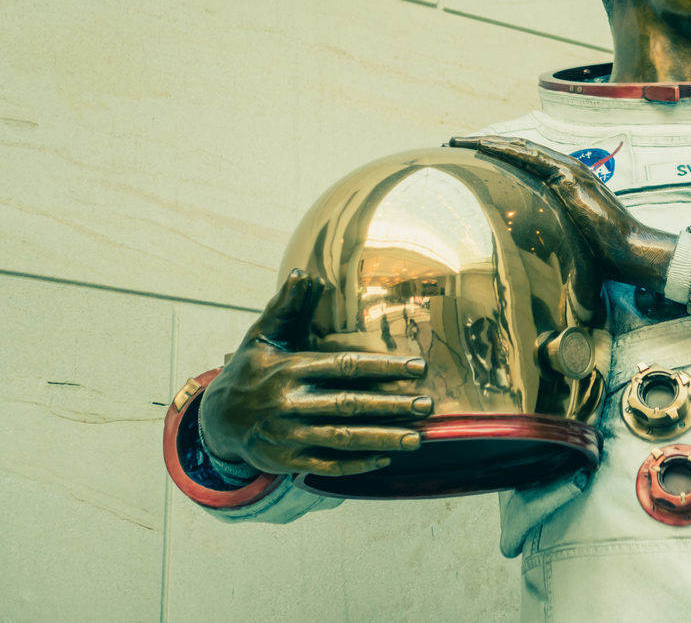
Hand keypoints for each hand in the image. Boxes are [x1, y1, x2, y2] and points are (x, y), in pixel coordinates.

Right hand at [200, 270, 434, 476]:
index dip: (384, 367)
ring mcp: (287, 435)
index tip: (419, 368)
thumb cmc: (249, 371)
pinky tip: (385, 460)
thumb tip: (303, 274)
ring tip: (417, 438)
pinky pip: (327, 464)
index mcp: (290, 369)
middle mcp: (289, 403)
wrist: (215, 421)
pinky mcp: (285, 461)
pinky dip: (356, 465)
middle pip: (349, 405)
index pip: (346, 367)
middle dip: (391, 406)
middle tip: (427, 405)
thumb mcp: (262, 337)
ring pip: (342, 439)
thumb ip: (286, 308)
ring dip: (382, 439)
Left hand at [449, 136, 676, 288]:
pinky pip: (534, 158)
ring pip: (522, 149)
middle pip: (518, 150)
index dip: (497, 156)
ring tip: (461, 141)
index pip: (525, 162)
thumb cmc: (604, 252)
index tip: (469, 157)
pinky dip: (508, 150)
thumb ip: (551, 231)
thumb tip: (527, 248)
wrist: (630, 252)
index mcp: (565, 183)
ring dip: (490, 143)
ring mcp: (570, 171)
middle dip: (485, 145)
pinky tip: (486, 147)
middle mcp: (566, 171)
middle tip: (455, 143)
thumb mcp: (569, 237)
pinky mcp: (571, 178)